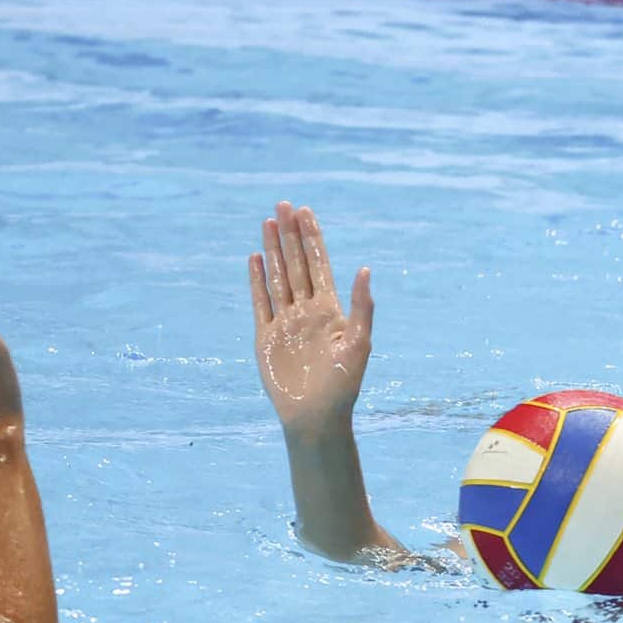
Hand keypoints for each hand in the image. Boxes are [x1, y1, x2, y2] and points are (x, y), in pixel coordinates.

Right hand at [250, 202, 372, 433]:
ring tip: (268, 222)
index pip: (319, 265)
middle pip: (297, 264)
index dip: (312, 238)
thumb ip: (362, 307)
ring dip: (274, 250)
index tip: (306, 212)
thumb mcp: (359, 344)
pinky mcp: (266, 338)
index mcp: (330, 310)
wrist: (316, 417)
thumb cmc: (343, 385)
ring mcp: (285, 323)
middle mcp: (307, 312)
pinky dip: (257, 281)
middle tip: (283, 205)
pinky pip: (260, 303)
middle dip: (290, 235)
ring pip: (278, 278)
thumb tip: (365, 269)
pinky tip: (256, 259)